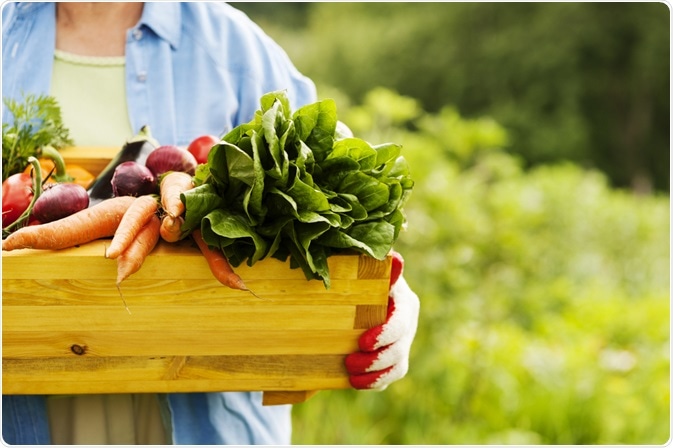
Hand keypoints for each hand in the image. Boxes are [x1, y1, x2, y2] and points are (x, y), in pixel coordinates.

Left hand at [344, 251, 419, 389]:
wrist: (354, 295)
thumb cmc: (358, 277)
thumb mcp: (365, 270)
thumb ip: (377, 267)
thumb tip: (395, 258)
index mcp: (402, 300)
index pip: (400, 321)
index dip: (384, 334)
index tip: (363, 342)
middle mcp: (407, 322)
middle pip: (400, 347)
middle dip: (376, 359)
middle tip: (349, 362)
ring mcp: (403, 341)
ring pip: (398, 365)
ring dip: (375, 373)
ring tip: (351, 375)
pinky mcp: (396, 358)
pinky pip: (392, 376)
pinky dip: (375, 382)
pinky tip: (356, 382)